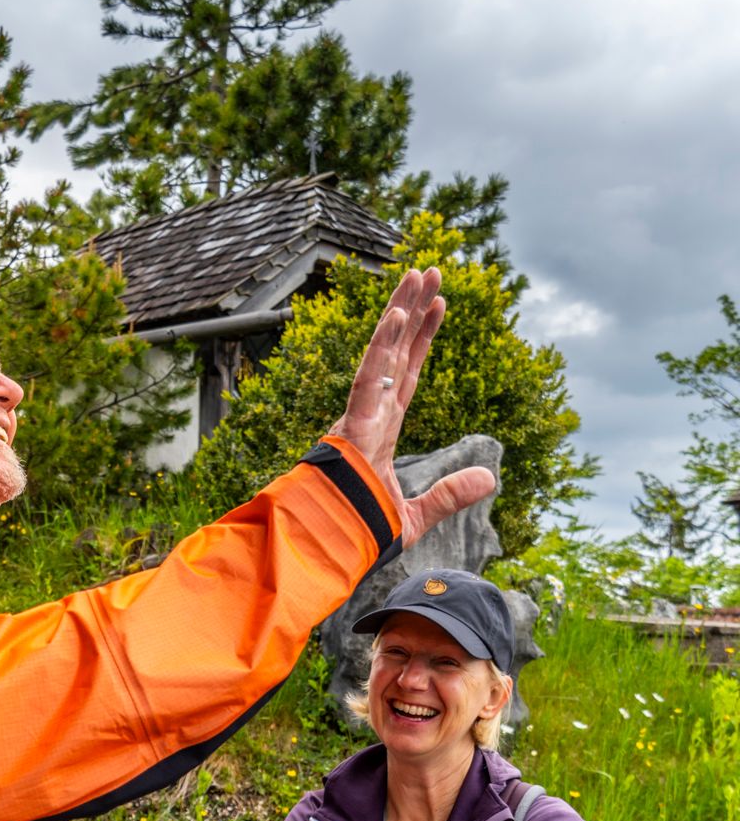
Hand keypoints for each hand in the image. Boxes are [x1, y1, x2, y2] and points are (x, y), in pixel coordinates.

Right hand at [325, 268, 495, 547]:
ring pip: (382, 353)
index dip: (422, 339)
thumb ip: (450, 494)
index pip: (407, 373)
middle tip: (429, 271)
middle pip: (396, 351)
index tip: (439, 306)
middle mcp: (370, 414)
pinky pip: (368, 378)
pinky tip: (399, 315)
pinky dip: (382, 346)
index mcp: (381, 431)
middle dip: (413, 310)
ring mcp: (359, 416)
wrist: (327, 550)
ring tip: (419, 274)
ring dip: (401, 311)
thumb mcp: (416, 515)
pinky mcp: (352, 425)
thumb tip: (492, 478)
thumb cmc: (358, 534)